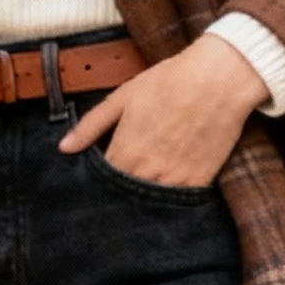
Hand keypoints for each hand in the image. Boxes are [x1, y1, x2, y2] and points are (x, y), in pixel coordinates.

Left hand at [57, 34, 269, 185]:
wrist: (220, 78)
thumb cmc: (170, 80)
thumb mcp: (123, 96)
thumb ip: (92, 124)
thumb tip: (64, 148)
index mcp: (125, 150)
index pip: (103, 182)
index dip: (99, 184)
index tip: (98, 183)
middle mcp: (147, 171)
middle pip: (124, 198)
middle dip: (119, 196)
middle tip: (118, 191)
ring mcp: (174, 179)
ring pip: (150, 206)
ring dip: (143, 203)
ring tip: (141, 192)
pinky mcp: (199, 182)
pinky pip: (178, 204)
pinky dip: (169, 202)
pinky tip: (165, 194)